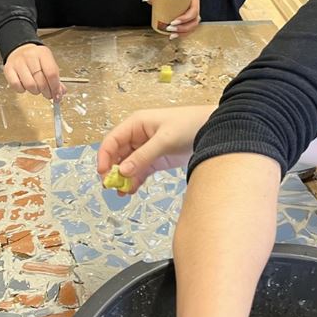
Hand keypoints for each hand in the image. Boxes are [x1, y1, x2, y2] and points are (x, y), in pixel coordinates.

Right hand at [3, 44, 65, 100]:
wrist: (19, 50)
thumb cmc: (36, 59)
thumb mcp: (48, 64)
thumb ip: (55, 78)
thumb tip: (60, 93)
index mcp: (43, 53)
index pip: (52, 73)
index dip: (55, 88)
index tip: (58, 96)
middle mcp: (30, 56)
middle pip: (41, 81)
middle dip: (46, 92)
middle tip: (48, 94)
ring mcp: (18, 62)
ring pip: (29, 85)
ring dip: (35, 91)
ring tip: (36, 88)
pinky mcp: (8, 69)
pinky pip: (16, 85)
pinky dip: (22, 90)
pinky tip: (25, 86)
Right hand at [97, 106, 212, 194]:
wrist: (213, 131)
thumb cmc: (188, 125)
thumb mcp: (164, 140)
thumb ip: (143, 156)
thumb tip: (124, 171)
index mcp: (136, 124)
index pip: (112, 140)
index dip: (104, 156)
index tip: (103, 173)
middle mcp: (138, 136)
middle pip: (117, 154)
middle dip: (112, 170)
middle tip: (111, 186)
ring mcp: (146, 149)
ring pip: (128, 165)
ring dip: (123, 178)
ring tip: (121, 192)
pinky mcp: (156, 160)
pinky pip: (140, 171)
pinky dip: (134, 181)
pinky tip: (131, 191)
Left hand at [166, 0, 200, 38]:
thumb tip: (146, 0)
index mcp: (194, 0)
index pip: (193, 12)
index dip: (185, 18)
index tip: (173, 21)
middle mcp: (196, 8)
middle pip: (193, 22)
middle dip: (182, 28)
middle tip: (169, 28)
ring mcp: (194, 15)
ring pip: (192, 27)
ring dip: (181, 33)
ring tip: (171, 34)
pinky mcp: (190, 20)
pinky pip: (189, 29)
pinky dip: (181, 34)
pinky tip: (173, 36)